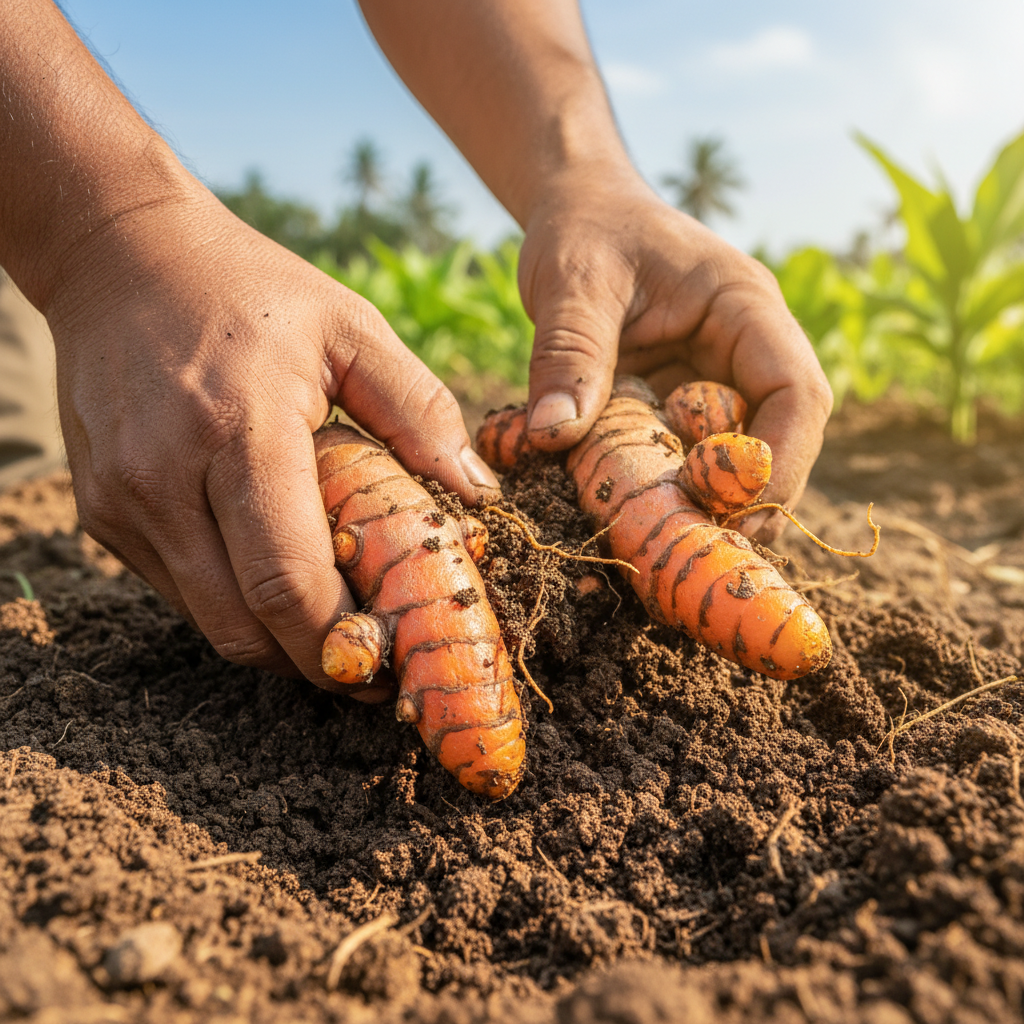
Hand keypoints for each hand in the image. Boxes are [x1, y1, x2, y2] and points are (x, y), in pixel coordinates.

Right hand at [48, 186, 498, 682]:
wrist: (120, 258)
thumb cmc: (250, 288)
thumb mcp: (350, 327)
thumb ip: (420, 410)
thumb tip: (478, 493)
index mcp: (239, 430)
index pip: (290, 581)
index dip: (346, 640)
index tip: (394, 661)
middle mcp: (165, 479)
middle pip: (246, 626)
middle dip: (317, 662)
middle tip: (372, 661)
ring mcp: (122, 502)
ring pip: (210, 622)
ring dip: (277, 639)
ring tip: (334, 622)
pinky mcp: (100, 512)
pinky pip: (179, 590)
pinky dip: (234, 600)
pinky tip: (274, 571)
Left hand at [517, 167, 832, 541]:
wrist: (578, 214)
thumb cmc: (584, 229)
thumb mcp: (571, 281)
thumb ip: (568, 352)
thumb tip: (552, 436)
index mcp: (744, 307)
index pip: (797, 391)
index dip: (778, 460)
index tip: (729, 508)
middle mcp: (744, 350)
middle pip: (778, 439)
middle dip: (746, 500)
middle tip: (695, 551)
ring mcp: (715, 379)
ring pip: (733, 458)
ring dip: (706, 506)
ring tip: (666, 551)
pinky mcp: (680, 403)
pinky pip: (685, 457)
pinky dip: (665, 491)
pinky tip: (634, 519)